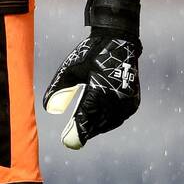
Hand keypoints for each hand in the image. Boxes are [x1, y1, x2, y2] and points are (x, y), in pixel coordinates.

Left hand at [43, 0, 141, 148]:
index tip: (67, 142)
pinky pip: (118, 118)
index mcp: (101, 89)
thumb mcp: (70, 68)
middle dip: (84, 131)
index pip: (87, 116)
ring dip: (95, 128)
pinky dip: (107, 122)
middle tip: (70, 139)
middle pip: (97, 123)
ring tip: (82, 131)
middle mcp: (117, 97)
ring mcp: (128, 101)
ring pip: (109, 122)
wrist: (119, 41)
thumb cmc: (91, 54)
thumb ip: (59, 89)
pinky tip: (96, 123)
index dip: (78, 131)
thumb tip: (50, 109)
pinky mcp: (133, 102)